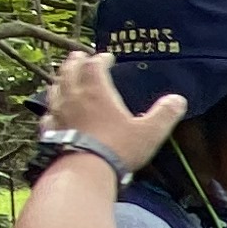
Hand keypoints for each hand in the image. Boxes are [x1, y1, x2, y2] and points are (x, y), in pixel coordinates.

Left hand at [43, 49, 186, 173]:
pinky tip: (52, 111)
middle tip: (79, 56)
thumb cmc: (118, 148)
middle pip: (70, 71)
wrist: (85, 171)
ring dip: (59, 80)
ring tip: (63, 77)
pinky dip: (50, 108)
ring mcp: (58, 113)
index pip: (95, 65)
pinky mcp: (49, 131)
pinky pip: (47, 114)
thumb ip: (165, 114)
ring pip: (55, 89)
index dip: (100, 59)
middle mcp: (74, 97)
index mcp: (96, 91)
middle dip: (75, 62)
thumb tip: (179, 100)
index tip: (107, 58)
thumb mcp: (150, 132)